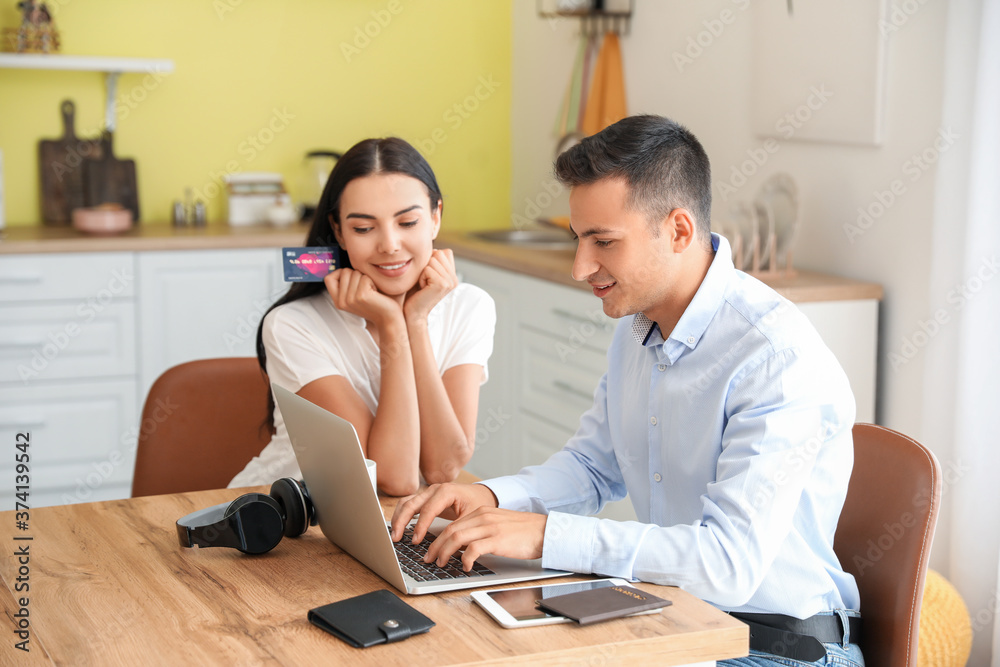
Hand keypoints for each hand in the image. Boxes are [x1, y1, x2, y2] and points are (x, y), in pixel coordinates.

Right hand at [325, 268, 401, 327]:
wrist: (389, 319)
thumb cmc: (376, 303)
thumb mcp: (356, 295)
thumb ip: (347, 285)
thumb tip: (343, 268)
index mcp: (338, 301)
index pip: (328, 278)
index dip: (340, 273)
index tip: (352, 279)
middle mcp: (342, 301)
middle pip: (344, 272)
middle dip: (357, 275)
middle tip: (366, 288)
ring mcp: (350, 299)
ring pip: (355, 273)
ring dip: (366, 278)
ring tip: (371, 291)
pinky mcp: (361, 296)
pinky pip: (365, 277)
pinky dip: (373, 281)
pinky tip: (376, 293)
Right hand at [390, 482, 496, 543]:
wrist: (481, 494)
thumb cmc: (478, 503)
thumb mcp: (471, 517)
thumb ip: (458, 529)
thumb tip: (446, 546)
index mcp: (446, 491)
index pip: (428, 509)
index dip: (420, 526)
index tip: (415, 541)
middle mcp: (434, 489)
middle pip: (411, 503)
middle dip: (401, 521)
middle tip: (396, 538)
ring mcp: (428, 492)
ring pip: (406, 502)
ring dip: (398, 518)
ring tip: (395, 535)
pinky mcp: (426, 498)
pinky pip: (409, 504)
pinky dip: (402, 515)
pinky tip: (399, 528)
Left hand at [403, 249, 457, 323]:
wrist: (413, 313)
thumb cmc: (415, 293)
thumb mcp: (426, 274)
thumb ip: (434, 262)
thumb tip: (435, 248)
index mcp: (453, 275)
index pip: (445, 252)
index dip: (432, 260)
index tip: (427, 276)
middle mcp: (454, 278)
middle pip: (438, 254)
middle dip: (426, 265)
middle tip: (425, 281)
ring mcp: (450, 281)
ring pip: (432, 260)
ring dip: (422, 272)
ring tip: (423, 285)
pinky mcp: (442, 284)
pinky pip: (427, 269)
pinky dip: (420, 278)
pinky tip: (422, 289)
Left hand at [423, 507, 546, 570]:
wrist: (545, 531)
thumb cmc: (523, 533)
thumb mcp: (497, 526)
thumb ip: (480, 531)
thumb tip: (461, 547)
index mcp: (481, 513)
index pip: (452, 524)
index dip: (438, 539)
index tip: (431, 550)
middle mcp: (483, 517)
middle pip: (450, 531)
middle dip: (436, 547)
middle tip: (428, 559)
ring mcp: (490, 527)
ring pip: (457, 538)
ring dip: (445, 552)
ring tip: (441, 564)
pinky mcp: (498, 539)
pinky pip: (474, 549)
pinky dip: (465, 559)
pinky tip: (465, 567)